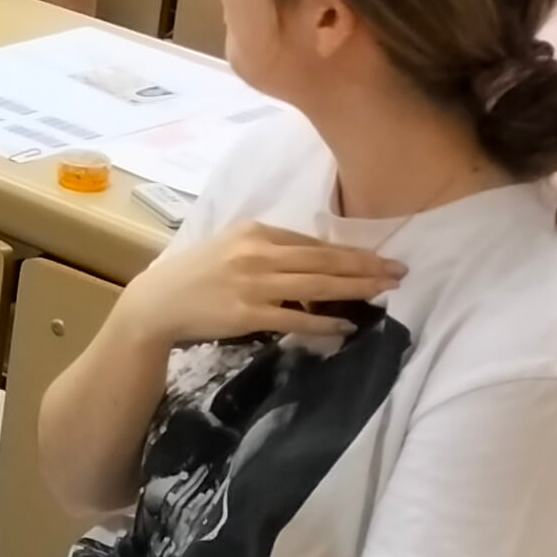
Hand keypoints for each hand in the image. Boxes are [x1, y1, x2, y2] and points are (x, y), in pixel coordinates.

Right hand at [121, 221, 403, 350]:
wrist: (157, 304)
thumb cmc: (195, 275)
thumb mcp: (230, 248)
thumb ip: (267, 250)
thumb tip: (312, 261)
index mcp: (254, 232)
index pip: (312, 242)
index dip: (349, 251)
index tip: (378, 257)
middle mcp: (257, 253)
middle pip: (323, 259)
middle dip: (365, 265)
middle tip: (399, 270)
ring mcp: (253, 284)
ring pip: (316, 286)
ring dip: (356, 288)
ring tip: (385, 291)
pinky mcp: (248, 314)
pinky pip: (295, 318)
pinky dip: (324, 322)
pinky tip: (347, 325)